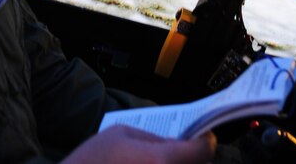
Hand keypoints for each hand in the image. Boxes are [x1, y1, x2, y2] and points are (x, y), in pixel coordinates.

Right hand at [62, 125, 215, 163]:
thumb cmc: (91, 162)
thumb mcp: (120, 134)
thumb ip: (153, 138)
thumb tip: (176, 142)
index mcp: (162, 161)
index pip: (203, 151)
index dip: (204, 141)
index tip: (203, 137)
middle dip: (191, 159)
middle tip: (181, 151)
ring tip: (157, 162)